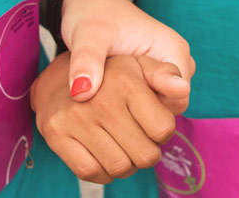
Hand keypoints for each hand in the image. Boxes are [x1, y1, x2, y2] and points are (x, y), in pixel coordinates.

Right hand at [33, 53, 184, 184]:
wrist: (60, 76)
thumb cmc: (111, 75)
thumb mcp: (141, 65)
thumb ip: (165, 74)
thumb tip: (182, 88)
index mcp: (126, 81)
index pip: (164, 129)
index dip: (164, 131)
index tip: (153, 123)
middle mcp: (100, 100)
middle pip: (145, 154)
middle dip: (148, 151)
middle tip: (140, 138)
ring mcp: (75, 118)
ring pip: (119, 167)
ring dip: (127, 164)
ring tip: (123, 146)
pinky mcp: (56, 134)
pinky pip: (90, 172)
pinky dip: (103, 171)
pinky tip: (104, 154)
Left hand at [60, 0, 192, 104]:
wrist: (88, 1)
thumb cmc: (91, 13)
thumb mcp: (86, 35)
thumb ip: (86, 61)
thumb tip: (81, 94)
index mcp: (172, 48)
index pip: (178, 99)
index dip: (149, 109)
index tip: (117, 103)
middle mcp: (176, 58)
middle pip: (172, 105)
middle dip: (142, 111)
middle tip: (108, 99)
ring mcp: (166, 65)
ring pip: (162, 104)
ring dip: (138, 108)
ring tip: (108, 96)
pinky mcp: (155, 72)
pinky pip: (153, 98)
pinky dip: (134, 103)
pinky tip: (110, 96)